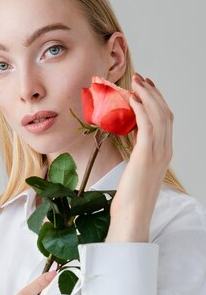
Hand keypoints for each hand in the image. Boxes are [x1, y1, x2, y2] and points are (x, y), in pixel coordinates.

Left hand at [106, 74, 172, 241]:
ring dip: (146, 96)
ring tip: (135, 83)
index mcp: (164, 153)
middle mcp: (165, 150)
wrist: (133, 215)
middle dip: (152, 93)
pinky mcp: (147, 155)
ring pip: (158, 115)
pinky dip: (141, 109)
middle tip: (140, 79)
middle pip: (165, 113)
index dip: (157, 101)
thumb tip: (128, 137)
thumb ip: (137, 153)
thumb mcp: (136, 170)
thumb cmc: (130, 198)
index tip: (146, 88)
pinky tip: (132, 99)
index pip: (166, 120)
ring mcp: (158, 153)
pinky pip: (147, 126)